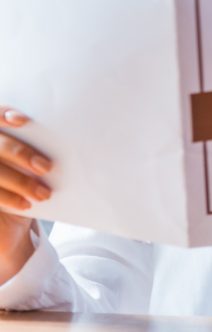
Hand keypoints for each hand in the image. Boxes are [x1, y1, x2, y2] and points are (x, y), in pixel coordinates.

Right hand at [0, 106, 52, 282]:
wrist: (14, 220)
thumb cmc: (33, 181)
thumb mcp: (37, 162)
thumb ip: (46, 147)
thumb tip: (80, 136)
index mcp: (1, 134)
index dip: (3, 115)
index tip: (23, 121)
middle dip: (21, 154)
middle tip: (46, 167)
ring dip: (20, 182)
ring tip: (44, 193)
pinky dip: (9, 198)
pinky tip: (26, 205)